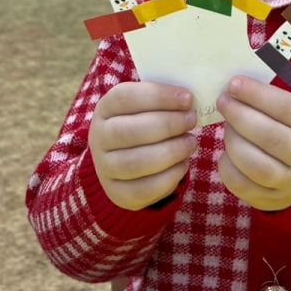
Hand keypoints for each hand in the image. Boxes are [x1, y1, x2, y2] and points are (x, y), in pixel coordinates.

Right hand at [89, 82, 195, 210]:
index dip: (159, 96)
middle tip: (191, 120)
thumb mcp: (145, 107)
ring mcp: (105, 168)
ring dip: (171, 151)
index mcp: (105, 109)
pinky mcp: (118, 193)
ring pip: (136, 162)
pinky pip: (144, 189)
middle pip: (129, 131)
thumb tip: (189, 99)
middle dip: (167, 125)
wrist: (123, 162)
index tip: (188, 99)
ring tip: (191, 143)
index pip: (125, 97)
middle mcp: (99, 138)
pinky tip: (183, 164)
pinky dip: (170, 176)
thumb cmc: (143, 125)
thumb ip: (163, 100)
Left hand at [216, 76, 290, 210]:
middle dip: (240, 115)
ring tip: (226, 126)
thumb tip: (235, 85)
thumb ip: (272, 100)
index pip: (288, 108)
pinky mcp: (270, 200)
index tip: (234, 84)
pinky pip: (240, 184)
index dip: (258, 94)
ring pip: (255, 164)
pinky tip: (226, 152)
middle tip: (223, 101)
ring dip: (233, 140)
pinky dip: (226, 164)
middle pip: (271, 137)